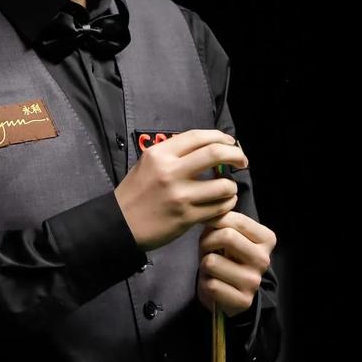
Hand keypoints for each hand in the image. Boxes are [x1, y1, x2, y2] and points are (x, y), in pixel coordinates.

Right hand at [114, 129, 246, 250]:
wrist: (119, 224)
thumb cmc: (135, 192)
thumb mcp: (147, 163)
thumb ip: (174, 154)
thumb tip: (207, 147)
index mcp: (160, 154)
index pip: (198, 136)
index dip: (220, 137)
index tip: (230, 143)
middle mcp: (170, 171)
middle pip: (215, 153)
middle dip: (236, 155)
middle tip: (242, 161)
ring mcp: (180, 196)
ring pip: (223, 185)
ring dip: (232, 186)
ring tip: (228, 188)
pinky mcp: (186, 217)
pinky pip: (218, 208)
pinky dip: (227, 204)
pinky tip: (223, 203)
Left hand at [196, 211, 275, 317]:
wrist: (228, 291)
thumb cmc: (225, 256)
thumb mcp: (227, 234)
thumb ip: (223, 222)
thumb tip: (209, 215)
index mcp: (267, 239)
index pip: (237, 220)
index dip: (215, 221)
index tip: (210, 229)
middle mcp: (265, 260)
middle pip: (227, 237)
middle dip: (207, 242)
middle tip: (207, 250)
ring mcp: (254, 282)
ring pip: (212, 262)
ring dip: (204, 264)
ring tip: (212, 268)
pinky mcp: (243, 301)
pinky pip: (211, 285)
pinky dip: (205, 283)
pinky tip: (214, 284)